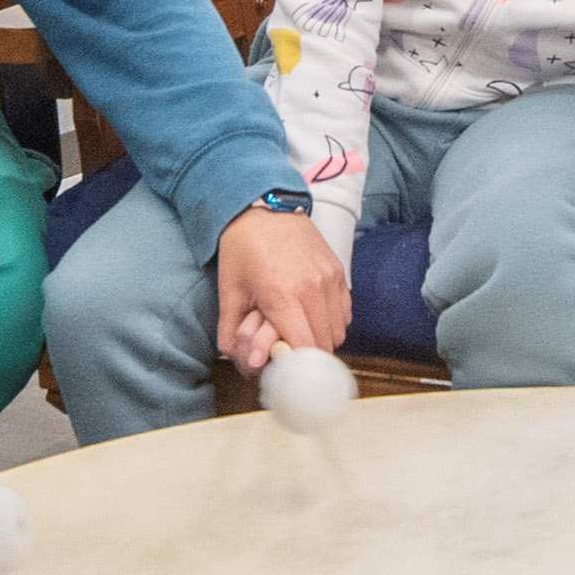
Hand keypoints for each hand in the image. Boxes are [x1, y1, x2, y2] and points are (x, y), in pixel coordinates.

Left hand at [212, 204, 347, 375]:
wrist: (263, 207)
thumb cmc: (243, 249)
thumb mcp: (229, 290)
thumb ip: (231, 330)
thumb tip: (238, 361)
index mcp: (283, 296)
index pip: (304, 348)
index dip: (297, 365)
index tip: (284, 367)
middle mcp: (313, 289)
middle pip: (324, 345)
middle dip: (308, 358)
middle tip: (291, 355)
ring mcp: (330, 279)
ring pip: (339, 332)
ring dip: (322, 341)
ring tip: (302, 336)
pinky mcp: (339, 272)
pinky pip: (345, 313)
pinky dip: (333, 323)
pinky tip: (314, 319)